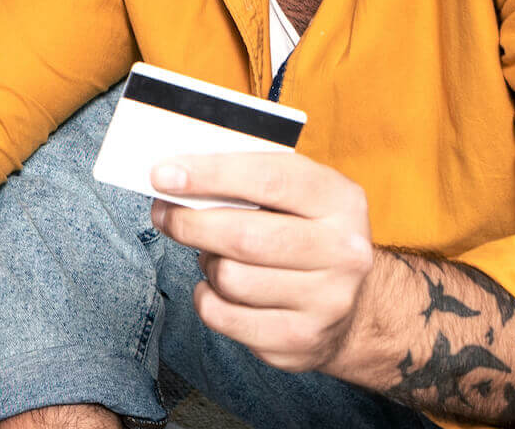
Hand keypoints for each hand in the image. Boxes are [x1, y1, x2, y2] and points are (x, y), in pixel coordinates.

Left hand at [148, 153, 384, 374]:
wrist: (351, 307)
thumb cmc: (305, 237)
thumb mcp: (296, 198)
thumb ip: (246, 184)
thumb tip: (176, 180)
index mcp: (341, 201)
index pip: (269, 179)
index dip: (210, 175)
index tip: (163, 175)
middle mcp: (343, 252)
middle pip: (243, 236)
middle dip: (189, 223)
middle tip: (165, 214)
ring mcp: (326, 301)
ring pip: (229, 278)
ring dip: (207, 265)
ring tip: (217, 258)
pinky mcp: (300, 339)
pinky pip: (224, 317)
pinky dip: (207, 299)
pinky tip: (218, 289)